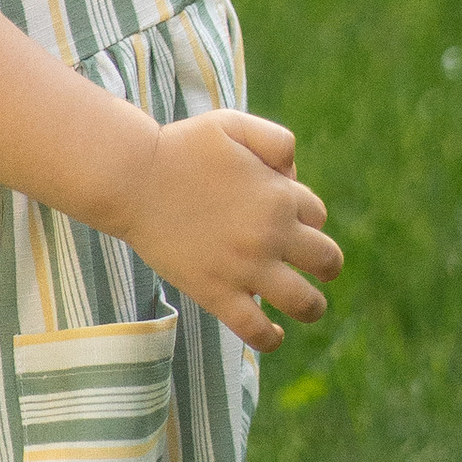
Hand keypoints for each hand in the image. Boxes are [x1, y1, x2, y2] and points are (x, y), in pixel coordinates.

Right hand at [115, 111, 340, 353]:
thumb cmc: (181, 148)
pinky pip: (257, 330)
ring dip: (313, 307)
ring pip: (305, 303)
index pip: (317, 215)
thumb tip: (295, 175)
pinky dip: (271, 338)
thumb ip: (276, 139)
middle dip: (325, 265)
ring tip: (306, 306)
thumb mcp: (233, 124)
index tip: (282, 219)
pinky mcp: (217, 293)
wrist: (133, 178)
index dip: (304, 217)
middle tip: (312, 268)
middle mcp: (271, 235)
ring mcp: (245, 268)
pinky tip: (273, 333)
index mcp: (279, 194)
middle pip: (327, 261)